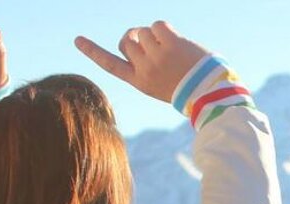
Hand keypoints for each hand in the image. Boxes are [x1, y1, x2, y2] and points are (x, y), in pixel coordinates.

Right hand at [75, 21, 208, 101]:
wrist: (212, 92)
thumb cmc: (189, 88)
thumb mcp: (162, 82)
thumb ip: (147, 63)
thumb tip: (140, 36)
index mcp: (140, 82)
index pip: (110, 64)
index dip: (93, 51)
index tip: (77, 39)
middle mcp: (143, 69)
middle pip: (128, 42)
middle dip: (139, 40)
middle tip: (161, 52)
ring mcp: (156, 56)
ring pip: (142, 32)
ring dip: (155, 36)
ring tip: (174, 52)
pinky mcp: (169, 44)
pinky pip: (157, 25)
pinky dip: (165, 30)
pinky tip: (178, 43)